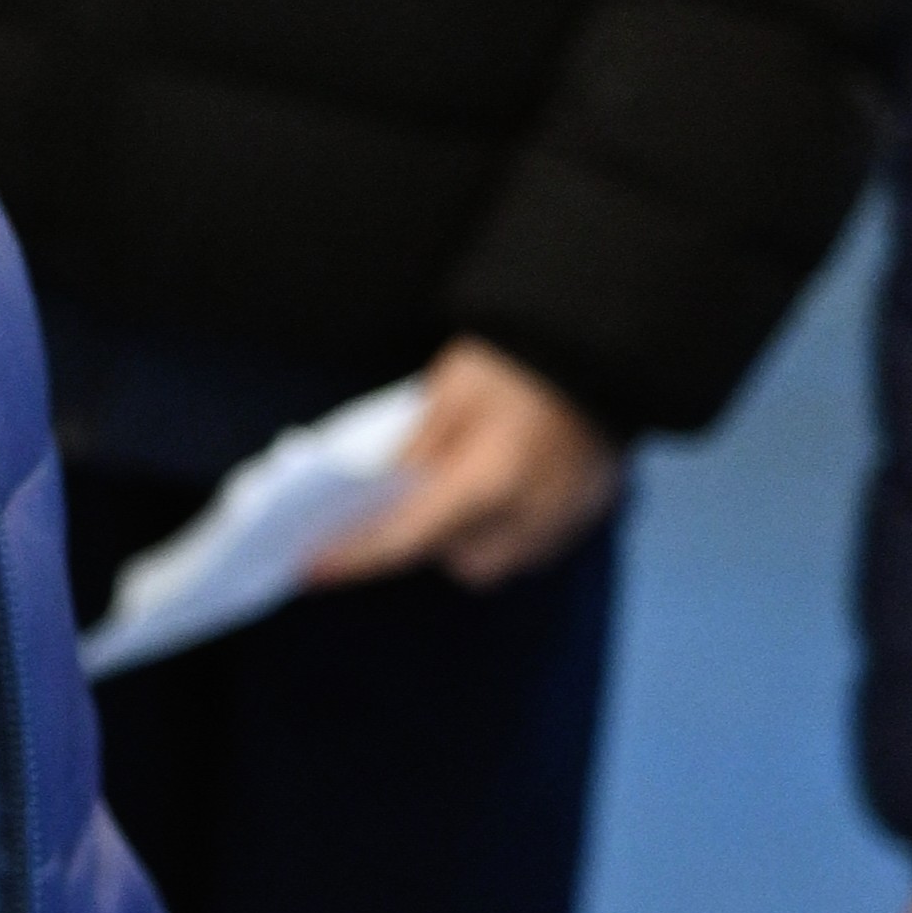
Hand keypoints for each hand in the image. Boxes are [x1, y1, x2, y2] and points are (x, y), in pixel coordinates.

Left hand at [305, 342, 622, 592]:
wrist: (599, 343)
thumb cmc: (516, 361)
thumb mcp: (448, 393)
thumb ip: (416, 450)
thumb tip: (386, 491)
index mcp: (488, 484)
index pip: (406, 538)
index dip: (356, 556)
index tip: (312, 569)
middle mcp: (530, 516)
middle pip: (462, 561)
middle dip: (431, 538)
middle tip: (406, 500)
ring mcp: (567, 519)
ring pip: (500, 556)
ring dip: (471, 533)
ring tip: (458, 484)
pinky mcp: (591, 511)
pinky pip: (534, 538)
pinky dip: (509, 520)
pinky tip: (499, 480)